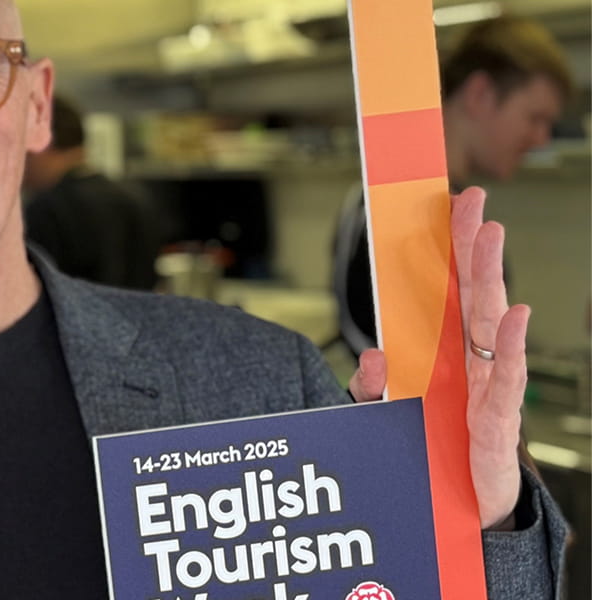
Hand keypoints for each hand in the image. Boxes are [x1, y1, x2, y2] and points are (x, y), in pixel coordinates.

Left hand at [347, 186, 527, 530]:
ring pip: (489, 324)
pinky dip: (512, 347)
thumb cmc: (429, 460)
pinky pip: (506, 379)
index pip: (440, 296)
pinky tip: (516, 315)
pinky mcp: (497, 422)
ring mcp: (485, 388)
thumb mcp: (387, 421)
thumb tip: (371, 356)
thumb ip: (375, 390)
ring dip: (489, 278)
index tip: (436, 211)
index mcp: (441, 358)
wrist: (455, 514)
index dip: (439, 256)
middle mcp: (467, 365)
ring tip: (491, 234)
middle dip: (467, 247)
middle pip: (467, 295)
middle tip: (468, 200)